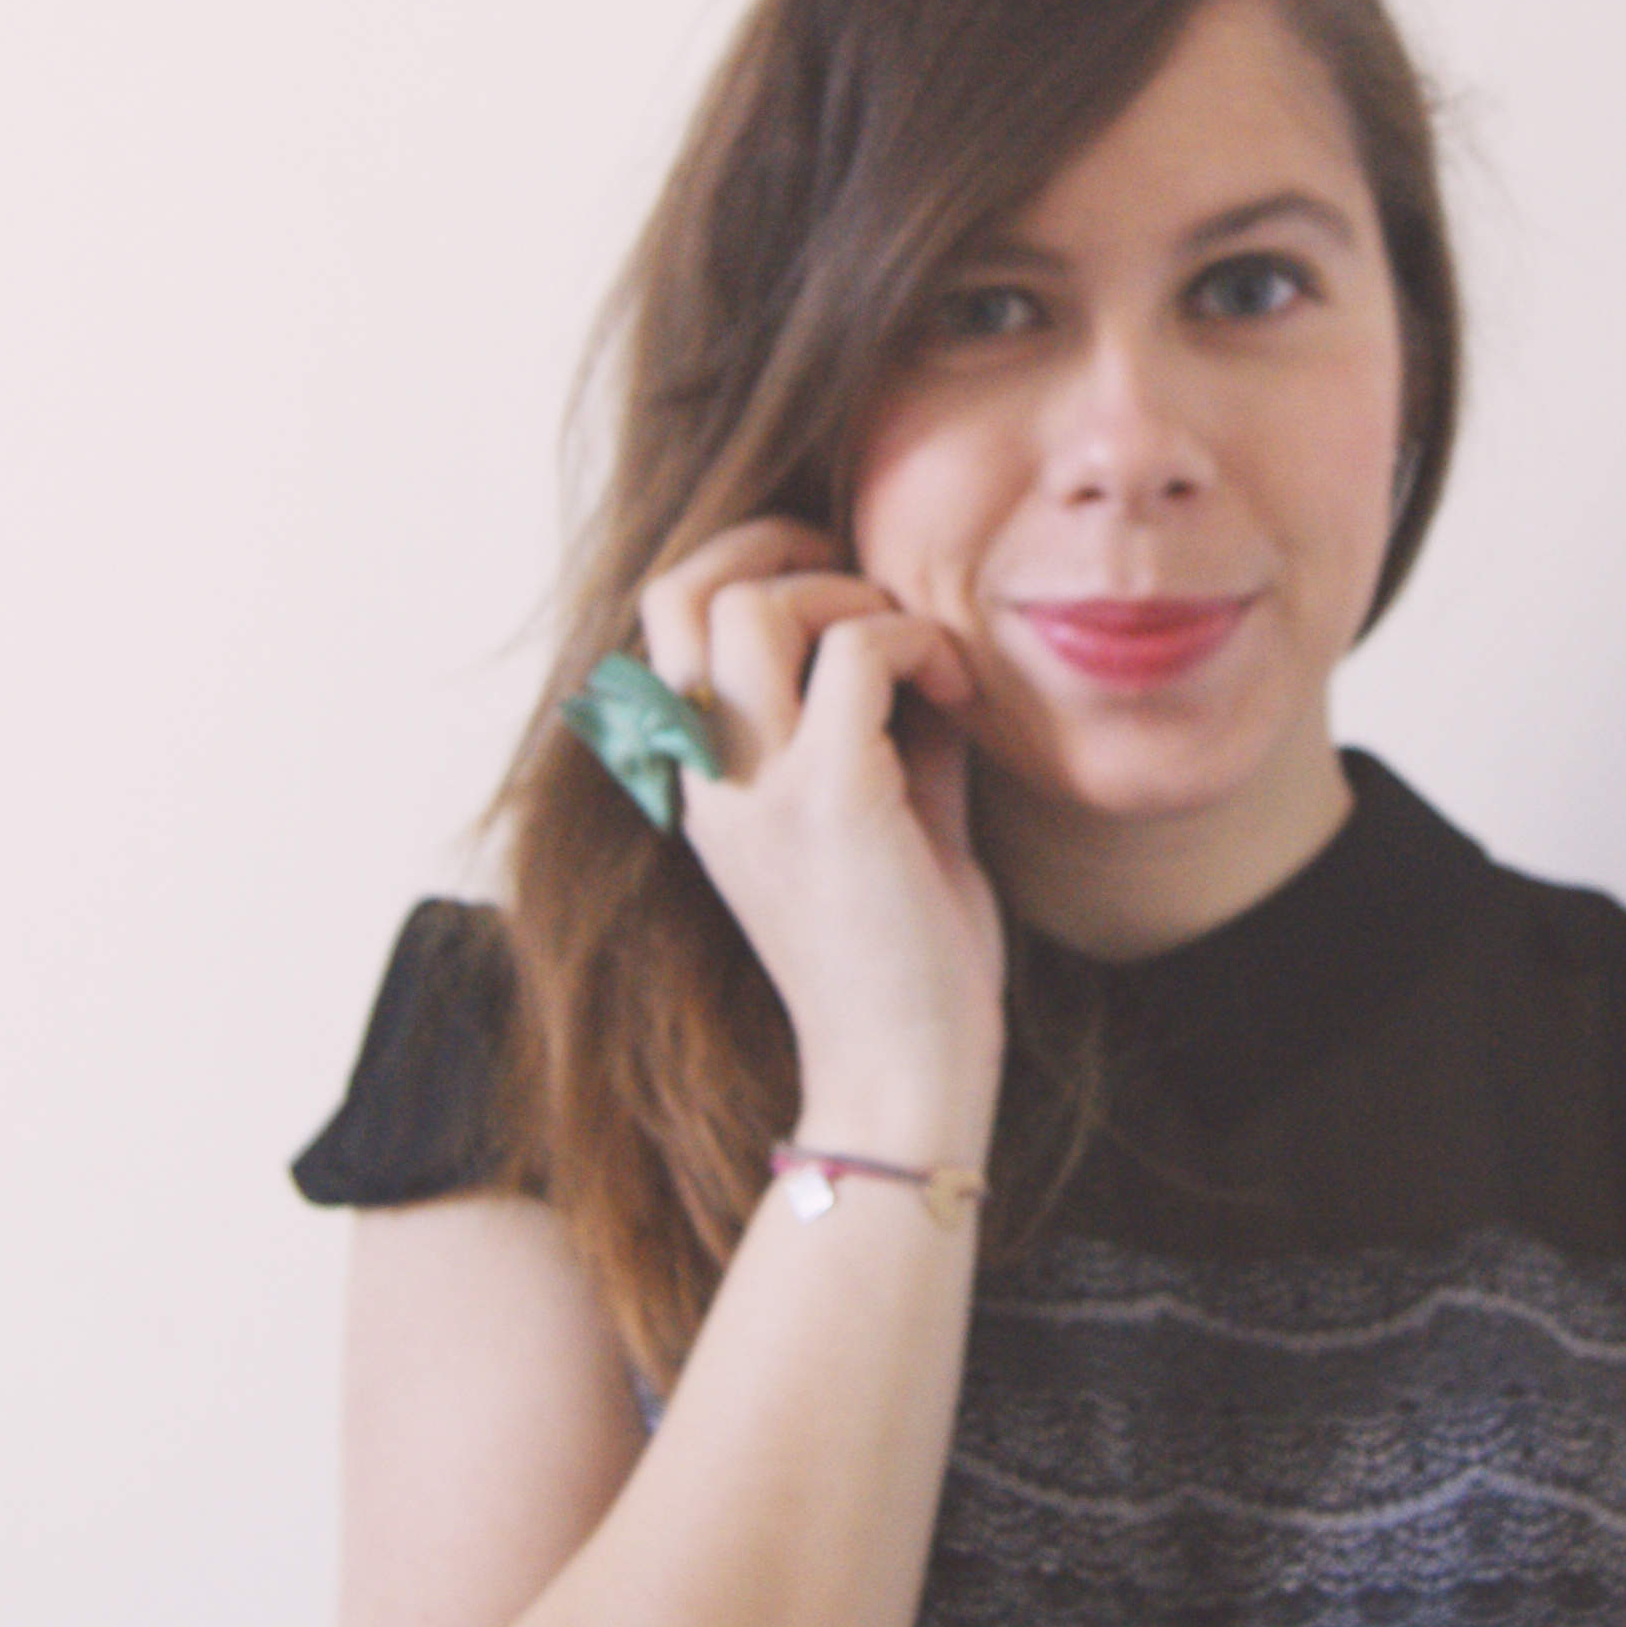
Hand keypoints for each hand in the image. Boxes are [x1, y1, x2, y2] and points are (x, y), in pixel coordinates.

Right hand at [636, 518, 1006, 1151]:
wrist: (905, 1079)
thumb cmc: (905, 958)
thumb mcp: (882, 813)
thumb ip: (882, 723)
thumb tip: (916, 634)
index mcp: (700, 780)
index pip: (667, 617)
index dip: (747, 562)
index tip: (843, 588)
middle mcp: (706, 778)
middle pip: (685, 590)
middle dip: (785, 548)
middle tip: (873, 591)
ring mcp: (757, 790)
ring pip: (755, 605)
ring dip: (852, 594)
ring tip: (919, 653)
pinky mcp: (830, 804)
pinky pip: (856, 651)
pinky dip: (917, 642)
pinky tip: (958, 694)